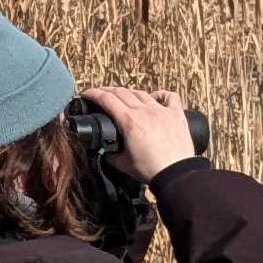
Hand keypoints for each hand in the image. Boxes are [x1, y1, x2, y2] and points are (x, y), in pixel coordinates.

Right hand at [85, 86, 199, 183]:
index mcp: (128, 121)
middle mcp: (144, 111)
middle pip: (122, 92)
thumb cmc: (149, 169)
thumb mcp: (123, 164)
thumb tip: (105, 153)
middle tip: (100, 93)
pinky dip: (161, 94)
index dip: (93, 94)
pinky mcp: (177, 115)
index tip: (86, 94)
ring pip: (142, 93)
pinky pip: (170, 97)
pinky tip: (156, 97)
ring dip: (130, 92)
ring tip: (124, 96)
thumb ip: (111, 156)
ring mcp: (162, 110)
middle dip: (107, 90)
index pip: (106, 99)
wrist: (176, 173)